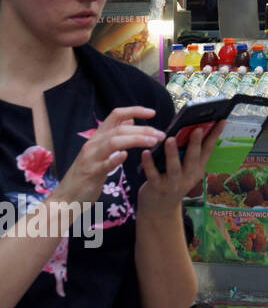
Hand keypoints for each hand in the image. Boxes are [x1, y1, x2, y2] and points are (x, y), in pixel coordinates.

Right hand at [49, 107, 166, 211]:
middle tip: (161, 135)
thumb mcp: (101, 151)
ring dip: (136, 139)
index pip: (116, 115)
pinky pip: (103, 164)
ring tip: (153, 142)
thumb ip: (114, 135)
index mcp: (98, 137)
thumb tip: (130, 120)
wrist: (67, 197)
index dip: (135, 110)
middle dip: (143, 129)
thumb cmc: (87, 174)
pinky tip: (126, 156)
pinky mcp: (90, 173)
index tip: (153, 112)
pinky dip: (115, 158)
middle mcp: (93, 144)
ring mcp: (91, 158)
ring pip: (114, 141)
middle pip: (120, 128)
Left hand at [137, 121, 223, 217]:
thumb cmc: (172, 182)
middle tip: (197, 129)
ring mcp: (173, 183)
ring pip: (173, 167)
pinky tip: (146, 153)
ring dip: (172, 153)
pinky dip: (149, 164)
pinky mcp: (156, 187)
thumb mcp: (186, 170)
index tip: (221, 121)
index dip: (215, 135)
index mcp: (197, 169)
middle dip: (196, 143)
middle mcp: (188, 176)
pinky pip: (152, 174)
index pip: (208, 150)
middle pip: (193, 158)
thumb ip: (187, 154)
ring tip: (171, 139)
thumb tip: (189, 129)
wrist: (160, 209)